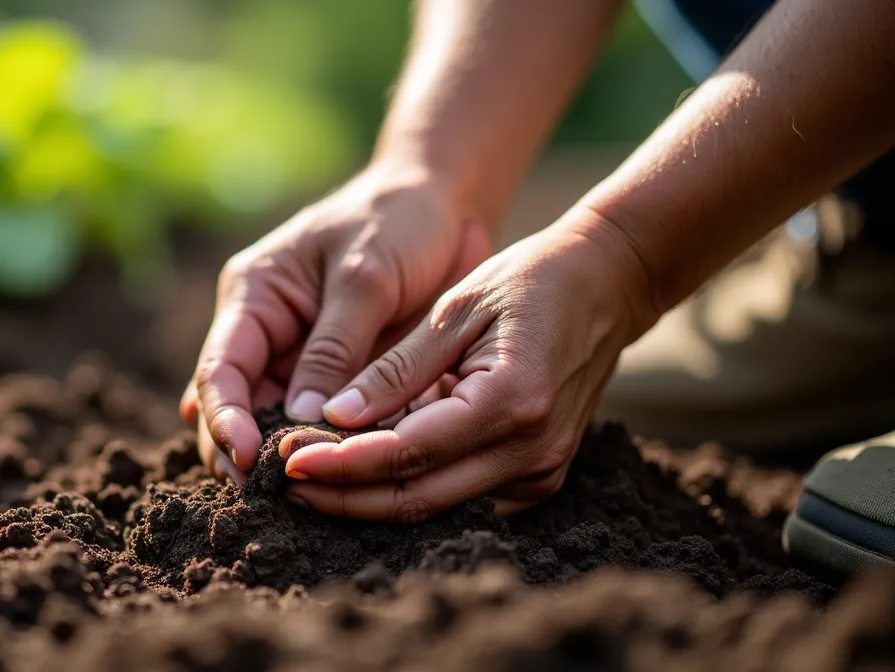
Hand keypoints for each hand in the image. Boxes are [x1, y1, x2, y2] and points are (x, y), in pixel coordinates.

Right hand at [181, 162, 495, 483]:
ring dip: (287, 459)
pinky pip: (324, 427)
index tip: (246, 459)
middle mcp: (267, 333)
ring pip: (275, 426)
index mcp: (255, 295)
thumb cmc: (399, 221)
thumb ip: (335, 346)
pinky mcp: (339, 379)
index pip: (219, 368)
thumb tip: (303, 419)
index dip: (225, 419)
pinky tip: (344, 482)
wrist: (446, 204)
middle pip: (235, 409)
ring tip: (306, 499)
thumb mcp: (367, 275)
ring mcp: (300, 360)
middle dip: (243, 454)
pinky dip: (330, 454)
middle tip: (273, 495)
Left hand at [279, 210, 656, 518]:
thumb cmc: (528, 282)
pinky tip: (364, 463)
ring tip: (312, 472)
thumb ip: (394, 372)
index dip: (341, 464)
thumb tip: (333, 419)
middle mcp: (530, 452)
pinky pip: (460, 492)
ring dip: (371, 493)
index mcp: (510, 404)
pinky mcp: (538, 475)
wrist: (608, 285)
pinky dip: (410, 482)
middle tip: (286, 481)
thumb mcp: (453, 311)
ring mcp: (541, 471)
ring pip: (435, 504)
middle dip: (345, 495)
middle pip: (417, 498)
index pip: (406, 454)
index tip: (288, 458)